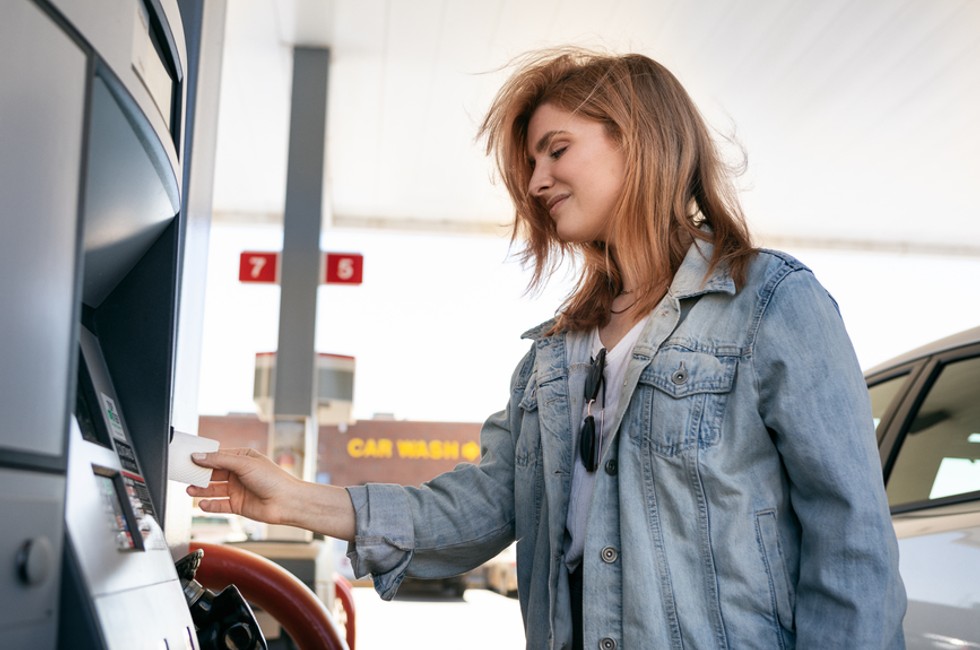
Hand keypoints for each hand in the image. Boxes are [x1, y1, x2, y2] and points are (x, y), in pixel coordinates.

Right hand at [187, 447, 355, 539]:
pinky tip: (201, 504)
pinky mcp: (237, 505)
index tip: (188, 458)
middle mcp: (239, 473)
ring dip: (201, 490)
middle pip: (213, 473)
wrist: (287, 502)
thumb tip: (199, 456)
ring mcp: (238, 489)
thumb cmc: (273, 479)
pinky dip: (209, 505)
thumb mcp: (244, 463)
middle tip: (185, 475)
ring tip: (189, 490)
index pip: (217, 456)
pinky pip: (219, 504)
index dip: (203, 457)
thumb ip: (220, 460)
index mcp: (242, 458)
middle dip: (199, 474)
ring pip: (213, 489)